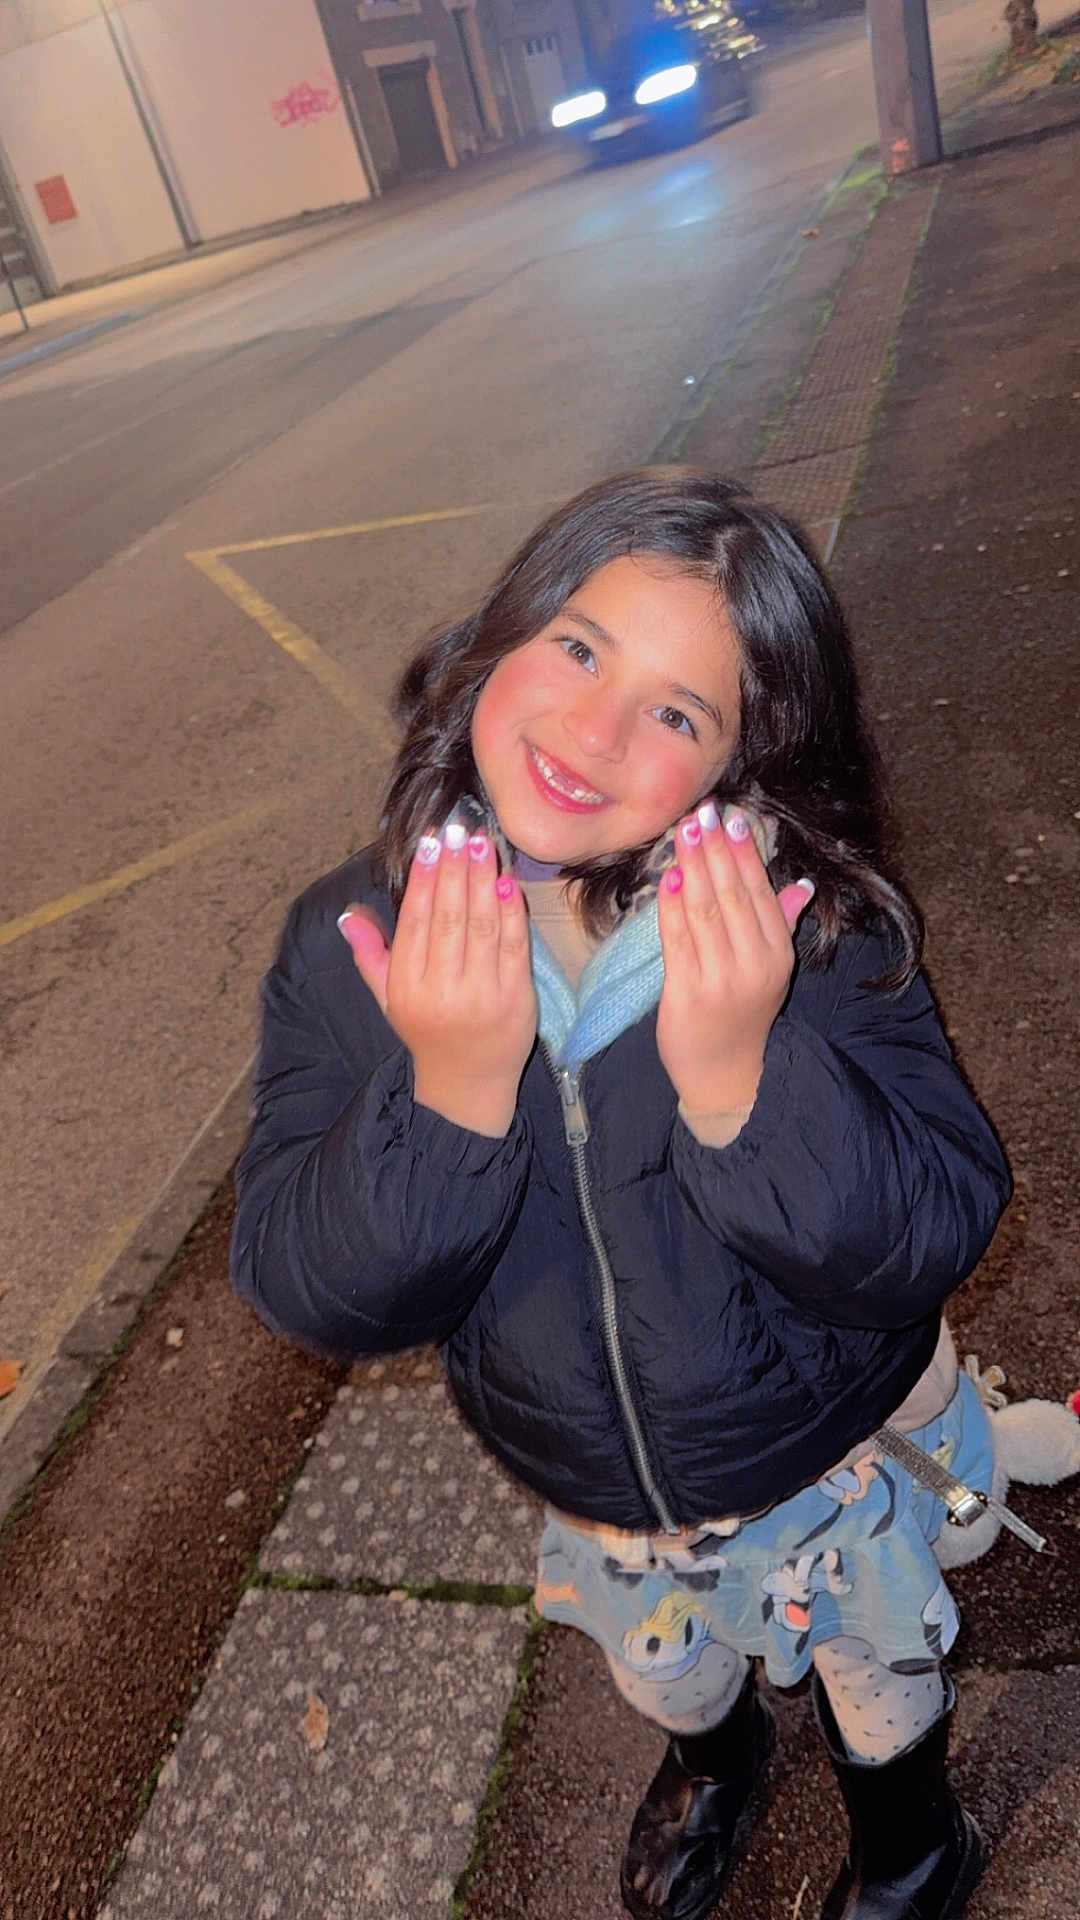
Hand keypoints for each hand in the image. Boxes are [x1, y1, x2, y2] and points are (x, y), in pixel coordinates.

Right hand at [338, 827, 536, 1136]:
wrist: (466, 1086)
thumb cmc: (426, 1032)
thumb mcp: (388, 998)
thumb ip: (369, 955)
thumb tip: (347, 915)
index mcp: (406, 987)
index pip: (415, 922)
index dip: (424, 878)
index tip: (431, 841)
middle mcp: (442, 991)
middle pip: (448, 918)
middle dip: (454, 869)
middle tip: (460, 829)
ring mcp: (482, 996)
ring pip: (482, 927)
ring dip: (483, 880)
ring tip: (483, 843)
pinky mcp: (517, 1000)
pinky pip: (515, 947)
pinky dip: (512, 913)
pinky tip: (508, 881)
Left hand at [656, 802, 813, 1118]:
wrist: (725, 1075)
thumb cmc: (745, 1015)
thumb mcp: (773, 971)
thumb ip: (784, 925)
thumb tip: (803, 885)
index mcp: (778, 955)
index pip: (760, 894)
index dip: (744, 853)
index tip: (732, 818)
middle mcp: (753, 965)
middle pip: (731, 896)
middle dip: (715, 850)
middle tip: (702, 813)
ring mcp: (719, 979)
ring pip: (704, 911)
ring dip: (692, 867)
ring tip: (684, 833)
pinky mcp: (686, 992)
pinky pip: (677, 939)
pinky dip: (671, 905)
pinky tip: (667, 877)